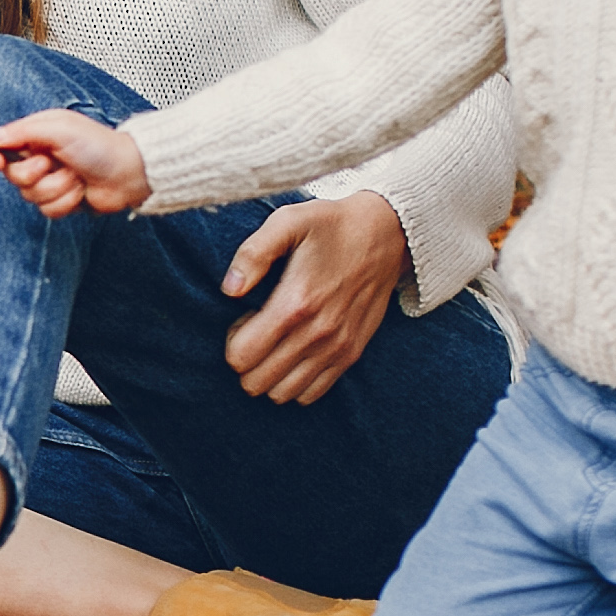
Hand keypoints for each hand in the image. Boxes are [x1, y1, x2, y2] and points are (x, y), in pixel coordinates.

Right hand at [0, 106, 150, 217]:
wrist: (127, 172)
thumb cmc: (97, 145)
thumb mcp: (59, 129)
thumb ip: (23, 132)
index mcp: (37, 136)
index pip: (3, 148)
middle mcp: (40, 158)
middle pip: (13, 177)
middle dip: (33, 174)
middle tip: (51, 164)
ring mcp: (51, 181)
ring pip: (31, 196)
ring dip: (57, 188)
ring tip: (76, 177)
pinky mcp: (61, 201)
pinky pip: (47, 211)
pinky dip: (66, 201)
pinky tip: (80, 191)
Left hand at [220, 191, 406, 405]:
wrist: (385, 233)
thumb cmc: (330, 225)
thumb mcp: (288, 222)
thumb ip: (254, 253)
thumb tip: (230, 289)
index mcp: (296, 304)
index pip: (242, 357)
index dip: (231, 341)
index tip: (244, 318)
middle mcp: (317, 334)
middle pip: (257, 382)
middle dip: (246, 361)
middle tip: (256, 330)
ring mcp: (337, 348)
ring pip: (283, 394)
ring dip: (269, 373)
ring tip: (276, 341)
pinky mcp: (352, 354)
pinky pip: (312, 393)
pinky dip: (295, 381)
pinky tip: (296, 351)